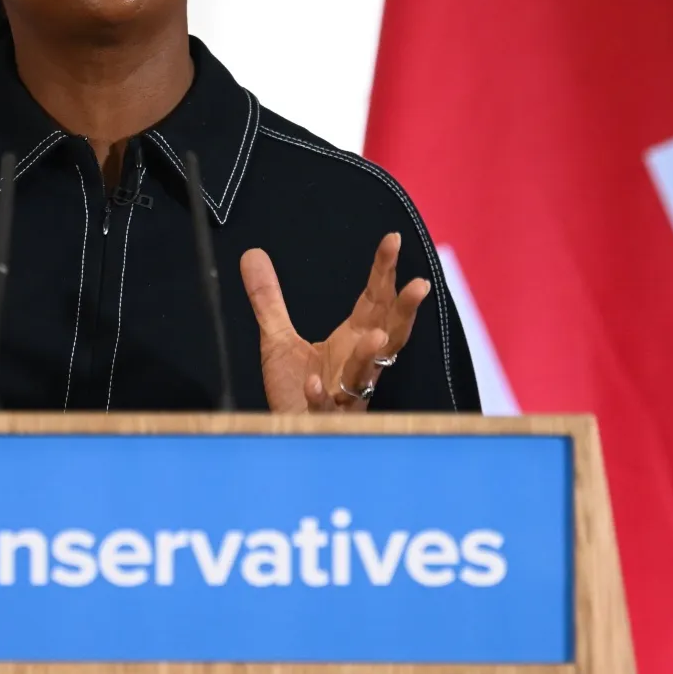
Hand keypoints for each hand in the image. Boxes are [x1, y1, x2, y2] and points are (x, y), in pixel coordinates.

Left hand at [239, 232, 429, 412]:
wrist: (286, 434)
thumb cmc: (294, 390)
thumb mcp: (277, 339)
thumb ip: (268, 299)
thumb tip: (251, 254)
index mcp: (352, 341)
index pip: (375, 300)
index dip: (385, 270)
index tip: (393, 239)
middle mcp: (357, 365)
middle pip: (390, 333)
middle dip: (405, 310)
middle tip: (420, 284)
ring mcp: (344, 394)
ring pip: (365, 373)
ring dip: (370, 355)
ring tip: (378, 334)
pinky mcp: (322, 419)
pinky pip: (324, 408)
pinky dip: (319, 396)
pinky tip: (312, 384)